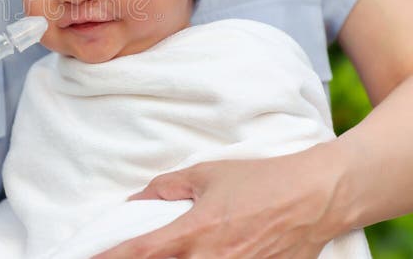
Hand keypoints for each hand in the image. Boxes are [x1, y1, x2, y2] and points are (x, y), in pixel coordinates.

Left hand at [94, 146, 345, 258]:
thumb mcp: (206, 174)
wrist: (313, 196)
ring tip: (172, 252)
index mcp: (194, 231)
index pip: (141, 252)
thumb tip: (136, 201)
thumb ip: (167, 188)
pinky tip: (198, 257)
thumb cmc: (258, 180)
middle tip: (121, 258)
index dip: (110, 258)